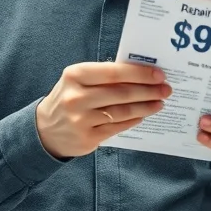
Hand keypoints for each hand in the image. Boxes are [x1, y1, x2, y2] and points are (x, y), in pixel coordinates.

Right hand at [36, 62, 171, 158]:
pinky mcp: (87, 138)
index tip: (159, 74)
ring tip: (160, 102)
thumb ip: (104, 76)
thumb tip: (142, 73)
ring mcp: (81, 120)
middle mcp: (77, 97)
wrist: (45, 130)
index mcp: (75, 75)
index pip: (114, 72)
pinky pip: (118, 127)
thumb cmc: (69, 97)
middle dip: (149, 90)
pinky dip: (134, 119)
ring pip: (123, 111)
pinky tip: (144, 114)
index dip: (140, 73)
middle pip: (122, 93)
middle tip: (166, 89)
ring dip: (146, 106)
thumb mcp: (78, 80)